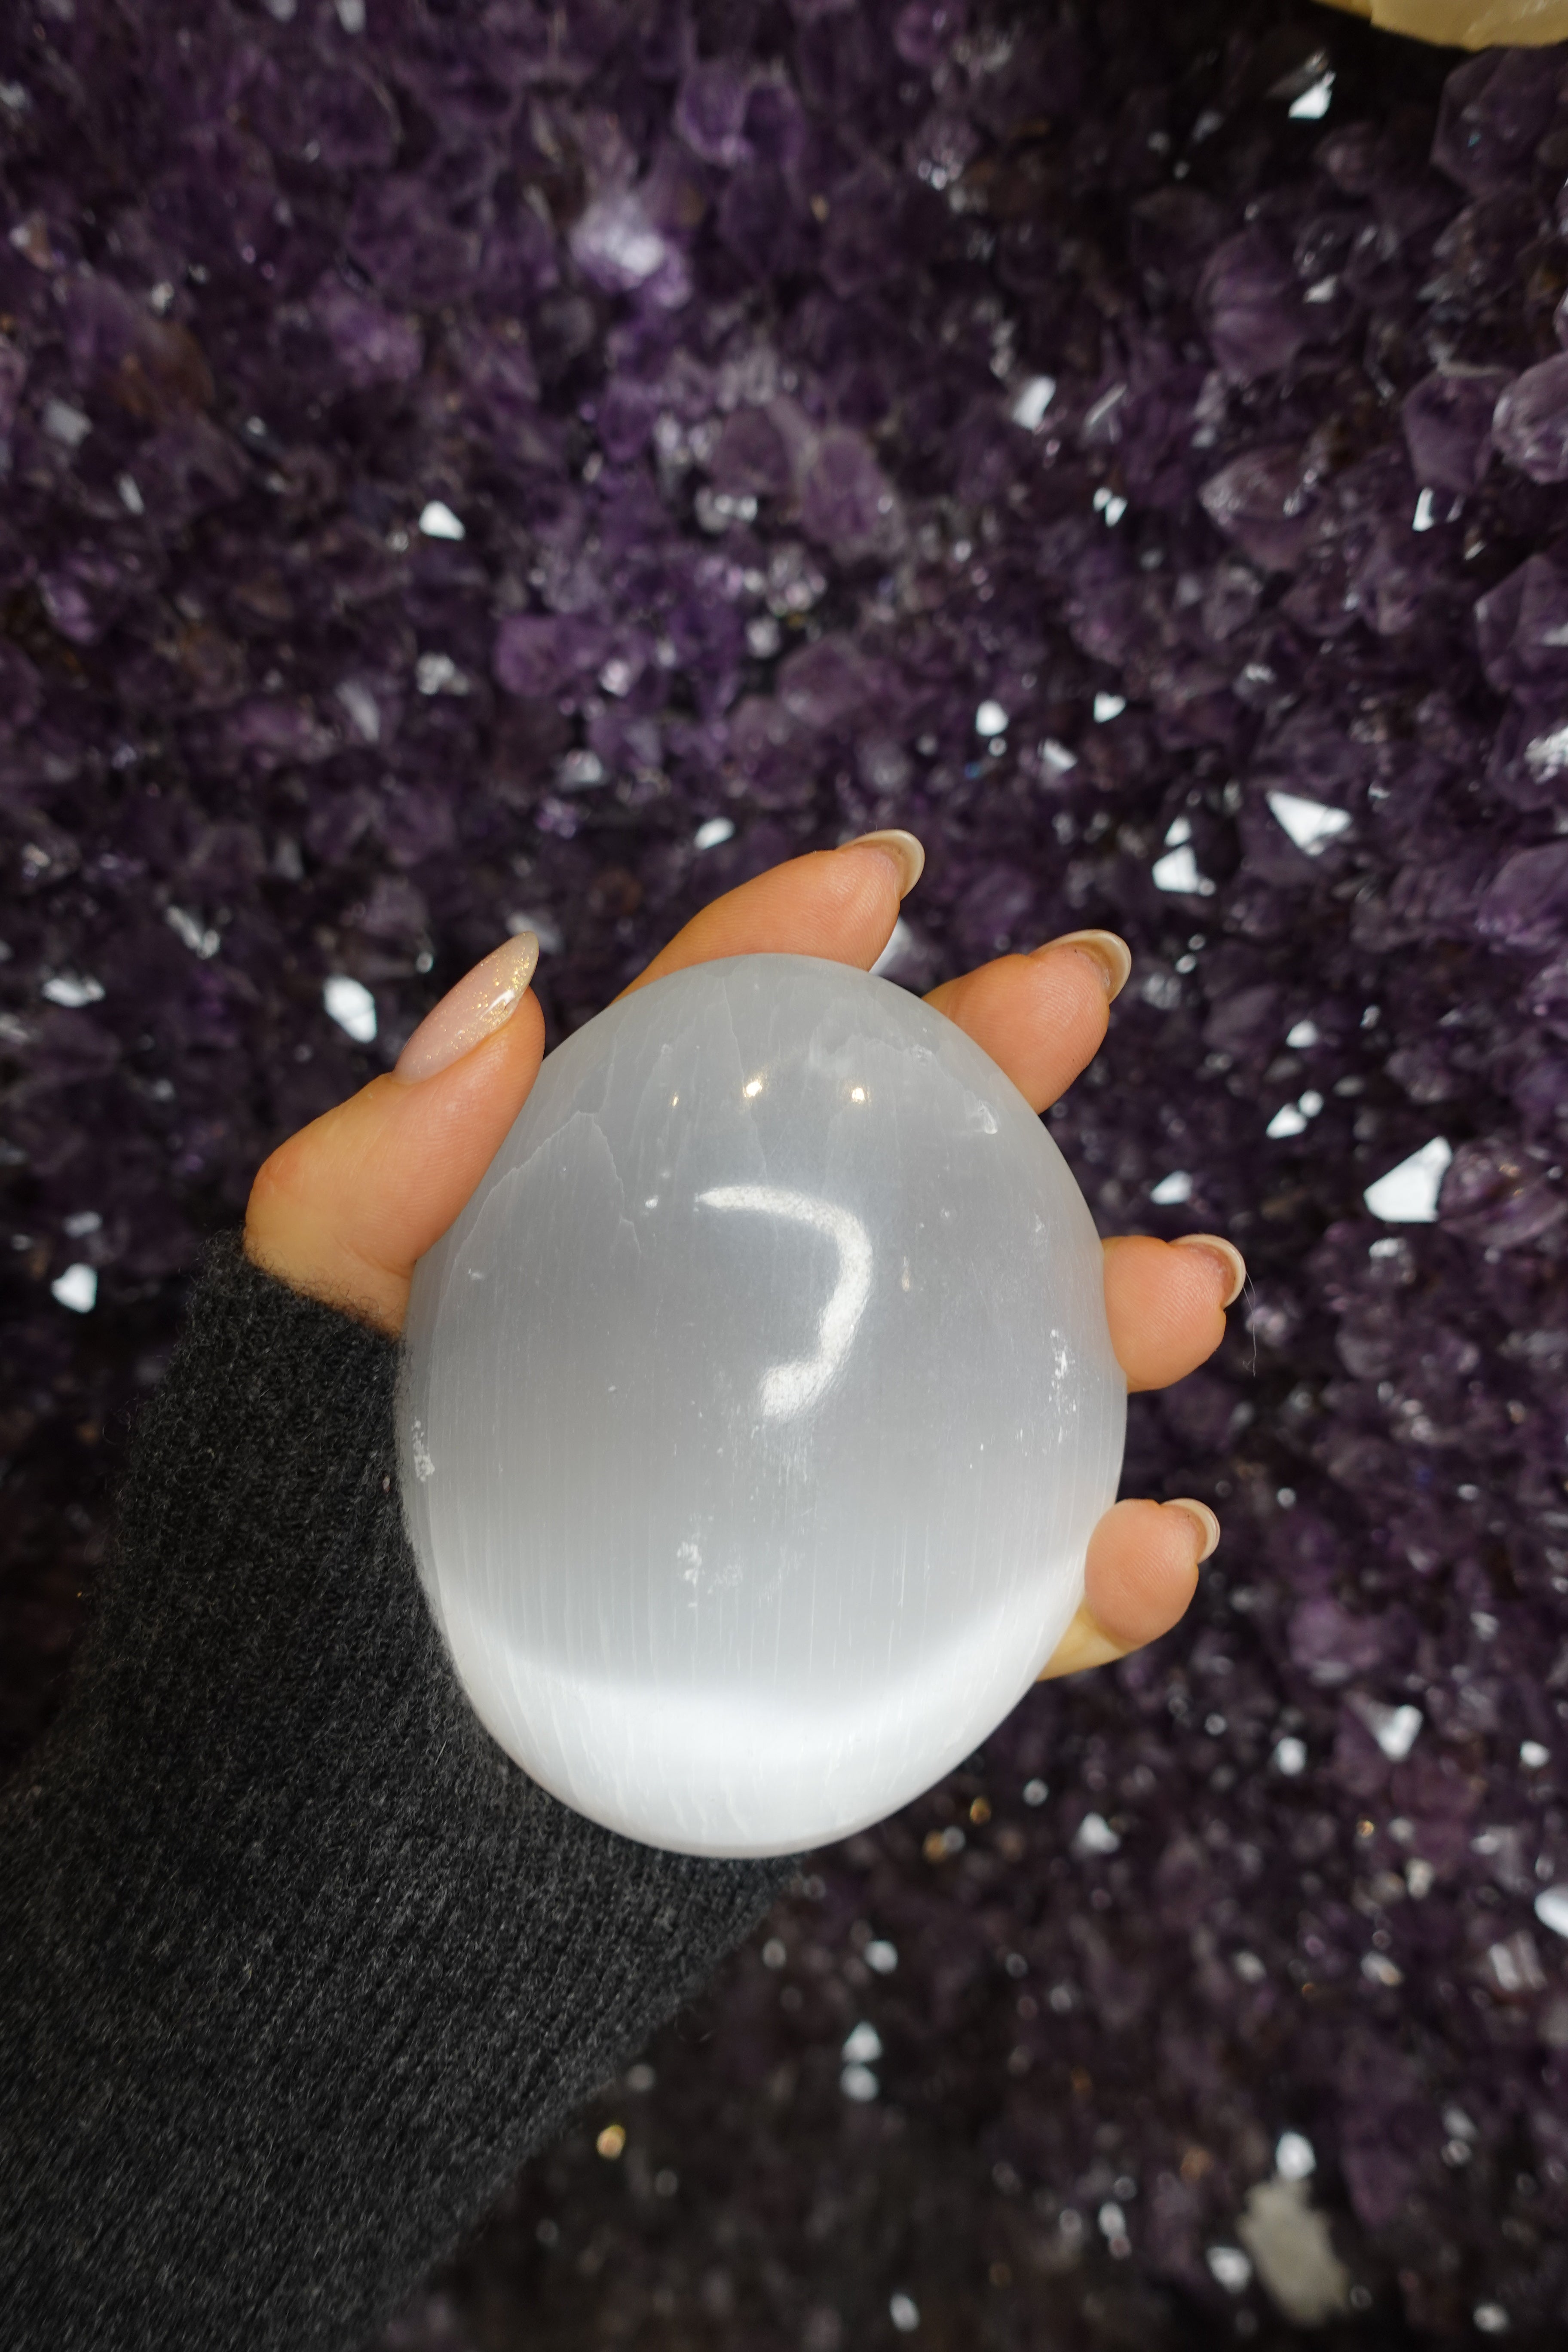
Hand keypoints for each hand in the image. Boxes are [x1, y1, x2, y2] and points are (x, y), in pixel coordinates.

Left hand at [244, 835, 1242, 1682]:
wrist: (318, 1867)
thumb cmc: (279, 1590)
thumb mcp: (291, 1354)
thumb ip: (372, 1177)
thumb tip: (513, 984)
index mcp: (588, 1248)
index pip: (697, 1061)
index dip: (791, 949)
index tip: (887, 880)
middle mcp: (710, 1350)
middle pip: (878, 1187)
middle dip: (998, 1078)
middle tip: (1083, 995)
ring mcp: (789, 1495)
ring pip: (984, 1378)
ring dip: (1101, 1320)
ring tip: (1178, 1294)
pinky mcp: (844, 1644)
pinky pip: (998, 1604)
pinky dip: (1088, 1579)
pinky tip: (1149, 1555)